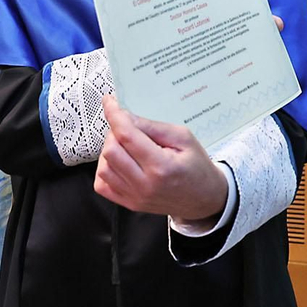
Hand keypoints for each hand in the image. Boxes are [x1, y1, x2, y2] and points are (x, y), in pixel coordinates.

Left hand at [95, 95, 228, 222]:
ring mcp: (135, 197)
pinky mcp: (129, 204)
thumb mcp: (183, 138)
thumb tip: (125, 116)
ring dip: (110, 151)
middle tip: (128, 129)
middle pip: (110, 151)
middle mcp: (145, 184)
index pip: (126, 136)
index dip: (114, 115)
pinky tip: (120, 163)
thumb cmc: (196, 166)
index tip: (109, 102)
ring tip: (127, 147)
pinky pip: (102, 185)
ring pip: (103, 167)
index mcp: (161, 166)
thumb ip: (152, 127)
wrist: (204, 198)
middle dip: (114, 133)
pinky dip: (106, 169)